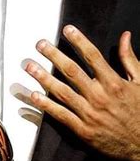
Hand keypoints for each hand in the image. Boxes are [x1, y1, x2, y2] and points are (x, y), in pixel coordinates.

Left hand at [25, 25, 139, 160]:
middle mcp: (100, 97)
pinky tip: (34, 95)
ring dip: (44, 78)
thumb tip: (125, 36)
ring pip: (62, 92)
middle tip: (40, 44)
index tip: (67, 30)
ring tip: (30, 66)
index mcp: (114, 83)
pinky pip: (61, 115)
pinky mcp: (83, 130)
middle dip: (54, 55)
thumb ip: (130, 59)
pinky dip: (46, 105)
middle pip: (72, 71)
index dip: (79, 41)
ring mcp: (90, 114)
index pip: (92, 56)